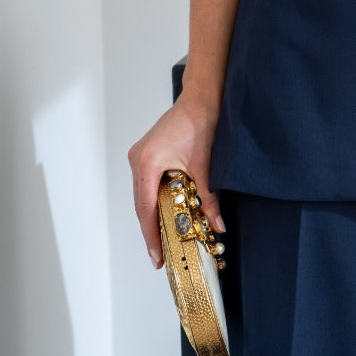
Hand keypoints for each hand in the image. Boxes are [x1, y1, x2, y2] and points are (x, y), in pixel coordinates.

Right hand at [127, 95, 224, 270]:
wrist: (201, 99)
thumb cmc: (201, 124)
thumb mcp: (206, 167)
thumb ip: (210, 199)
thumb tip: (217, 225)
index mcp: (147, 163)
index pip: (145, 209)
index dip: (151, 235)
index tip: (157, 256)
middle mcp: (137, 160)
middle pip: (141, 205)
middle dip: (151, 230)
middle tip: (161, 255)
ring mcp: (140, 156)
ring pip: (143, 195)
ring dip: (153, 216)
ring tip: (163, 240)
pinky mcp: (147, 154)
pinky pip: (147, 184)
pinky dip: (155, 200)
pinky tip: (165, 214)